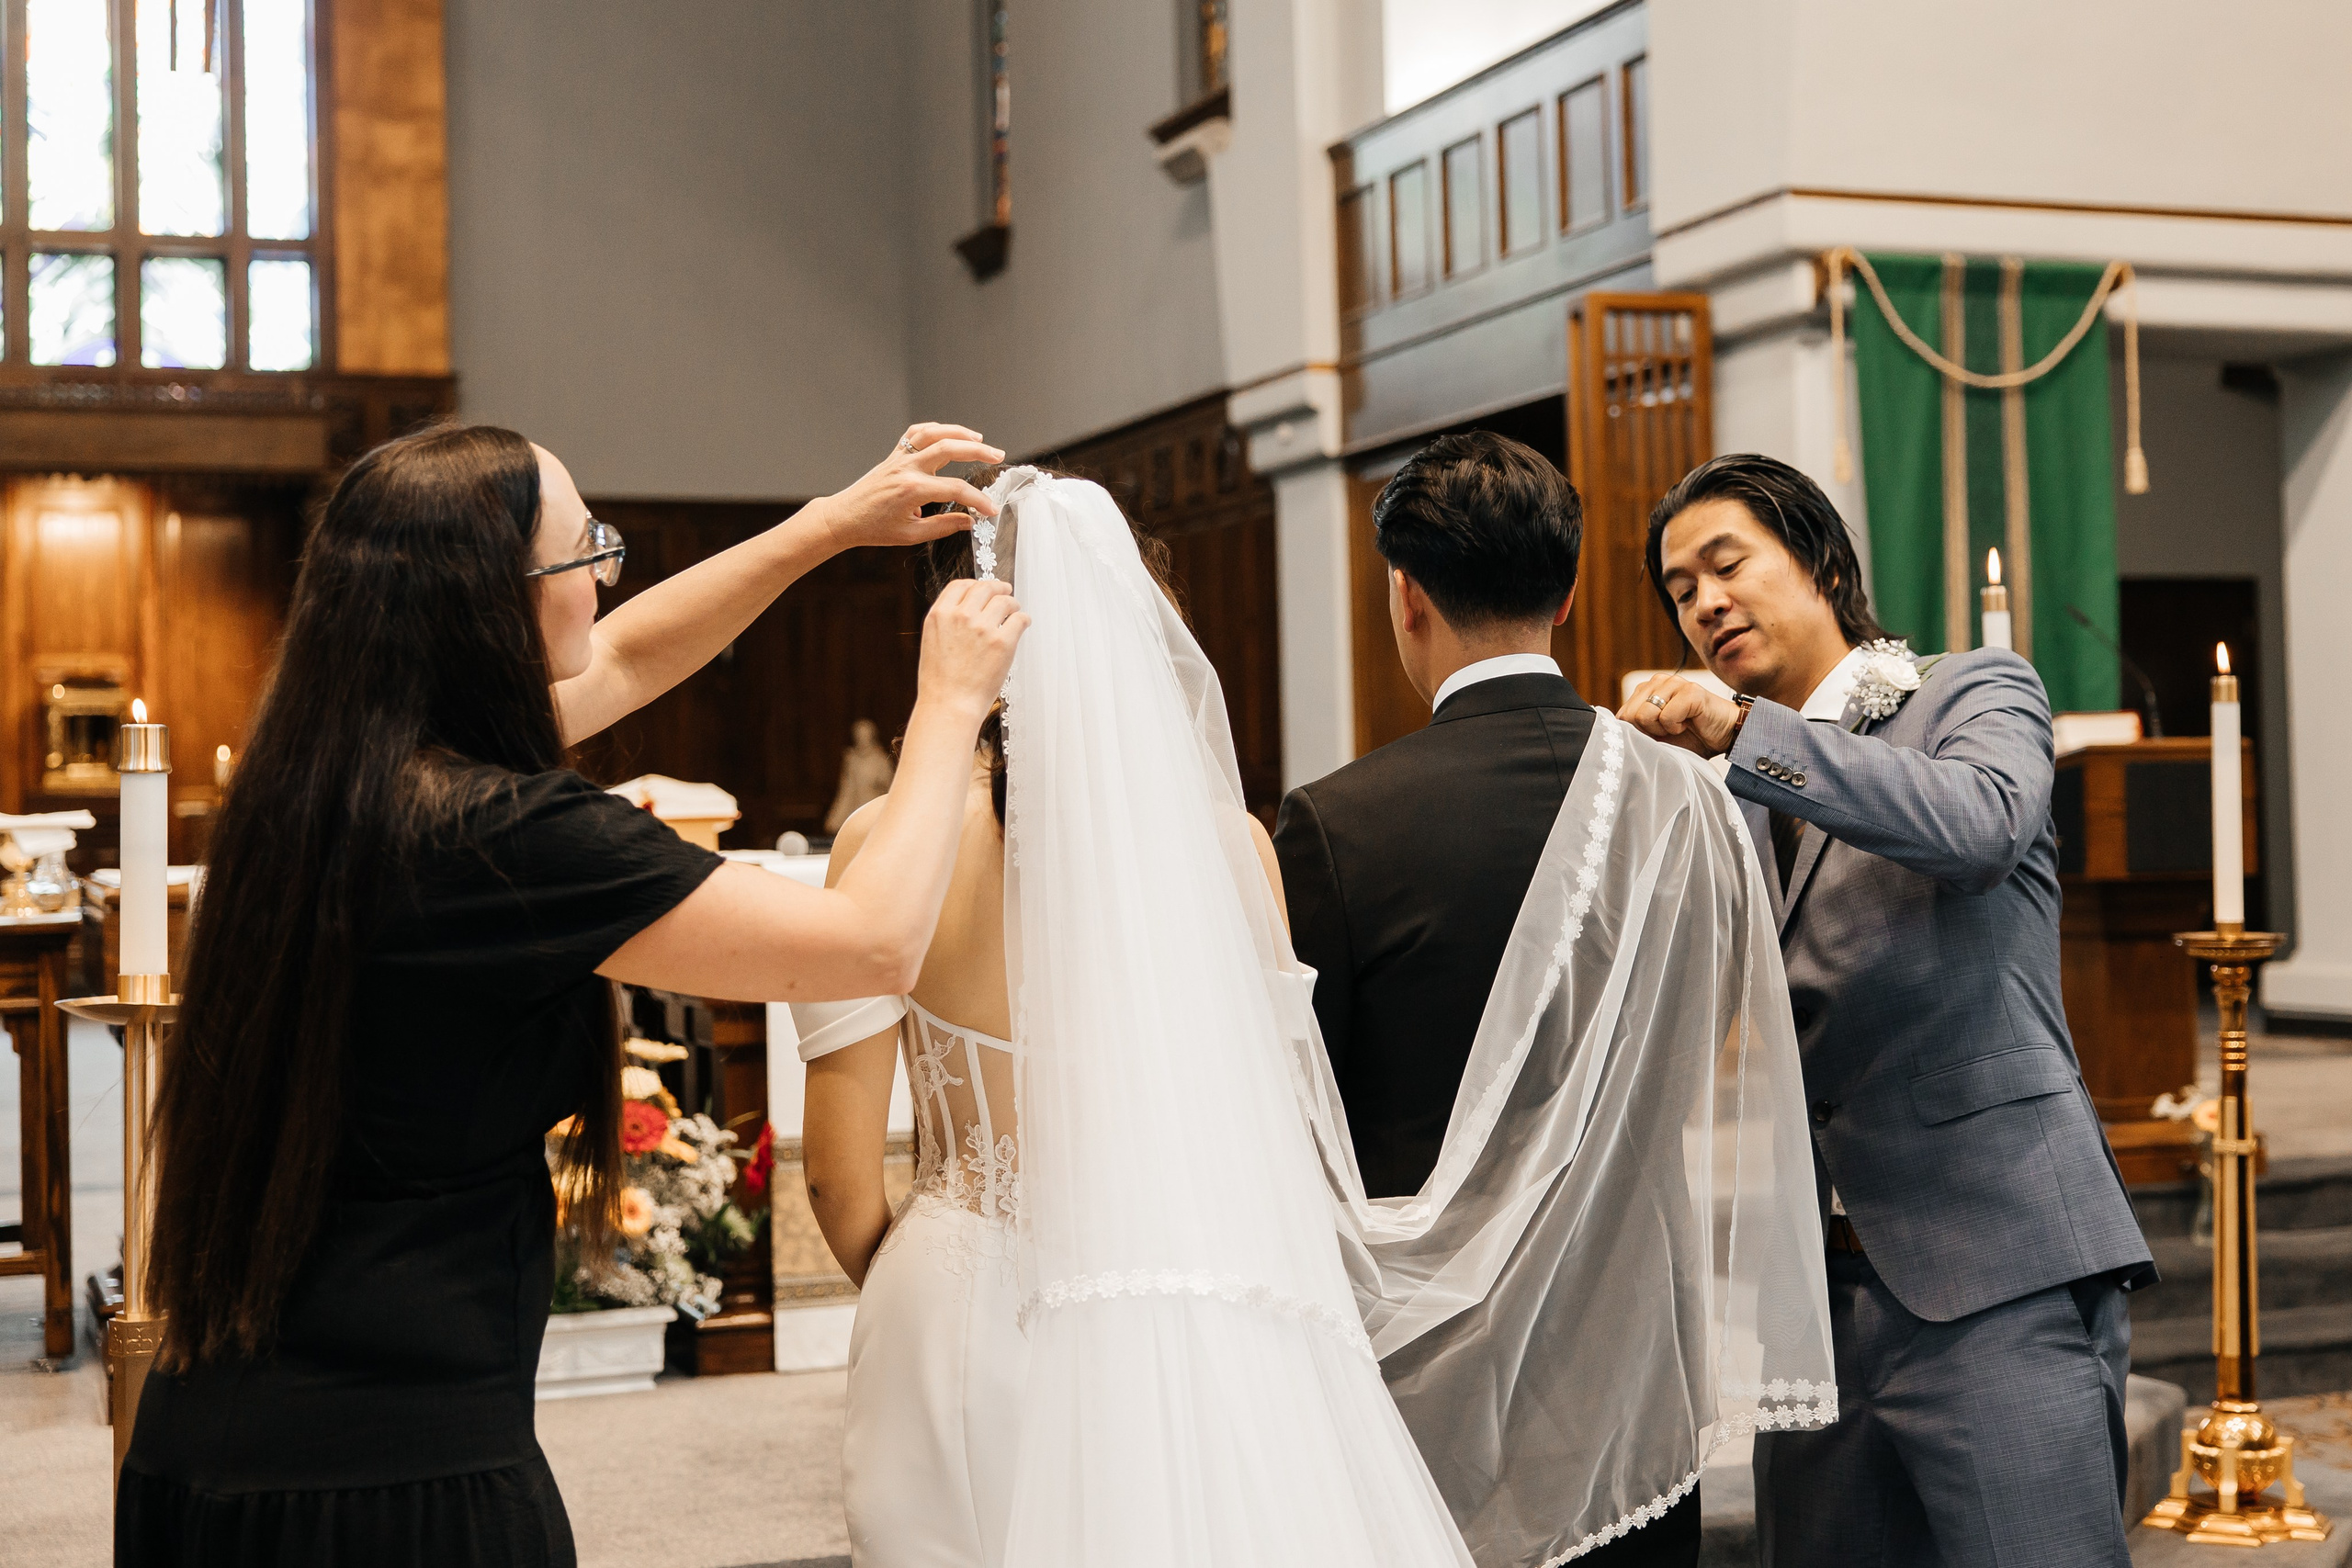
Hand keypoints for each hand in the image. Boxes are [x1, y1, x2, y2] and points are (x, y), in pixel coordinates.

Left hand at [814, 423, 1006, 551]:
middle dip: (978, 451)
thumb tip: (969, 522)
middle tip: (997, 456)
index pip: (955, 489)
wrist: (844, 517)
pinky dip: (935, 429)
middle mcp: (906, 468)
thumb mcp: (911, 535)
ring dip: (959, 432)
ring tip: (980, 438)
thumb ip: (943, 526)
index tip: (991, 509)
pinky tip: (950, 434)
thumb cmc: (873, 528)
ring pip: (933, 433)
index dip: (978, 499)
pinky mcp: (894, 455)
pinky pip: (915, 433)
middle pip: (949, 448)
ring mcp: (899, 458)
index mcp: (911, 490)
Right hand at [916, 578, 1028, 722]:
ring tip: (1015, 612)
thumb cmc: (941, 682)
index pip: (961, 585)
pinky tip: (1023, 624)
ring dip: (1013, 604)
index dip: (975, 584)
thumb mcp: (932, 642)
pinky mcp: (1003, 642)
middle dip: (998, 588)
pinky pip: (1020, 619)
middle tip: (1006, 592)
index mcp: (940, 614)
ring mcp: (982, 627)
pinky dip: (1023, 620)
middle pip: (985, 588)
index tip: (984, 588)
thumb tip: (969, 609)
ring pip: (1005, 600)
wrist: (949, 705)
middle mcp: (961, 616)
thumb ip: (948, 622)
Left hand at [1619, 674, 1744, 756]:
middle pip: (1630, 715)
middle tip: (1669, 730)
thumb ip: (1635, 730)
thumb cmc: (1690, 737)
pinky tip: (1689, 723)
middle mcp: (1657, 681)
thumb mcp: (1656, 736)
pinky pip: (1667, 716)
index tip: (1657, 734)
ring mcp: (1674, 683)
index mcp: (1646, 690)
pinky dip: (1676, 727)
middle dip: (1648, 731)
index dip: (1637, 733)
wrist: (1724, 736)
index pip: (1622, 715)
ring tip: (1679, 725)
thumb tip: (1612, 735)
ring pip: (1646, 715)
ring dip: (1663, 729)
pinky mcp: (1691, 691)